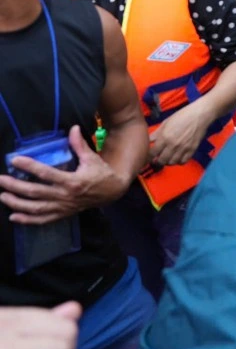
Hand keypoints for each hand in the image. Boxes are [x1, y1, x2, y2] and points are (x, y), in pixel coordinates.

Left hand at [0, 126, 128, 222]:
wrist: (112, 193)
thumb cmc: (101, 173)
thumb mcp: (92, 158)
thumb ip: (79, 145)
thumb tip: (73, 128)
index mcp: (72, 181)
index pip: (46, 173)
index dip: (29, 167)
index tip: (14, 160)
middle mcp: (65, 196)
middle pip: (35, 192)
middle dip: (14, 186)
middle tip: (0, 180)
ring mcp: (63, 207)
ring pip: (35, 208)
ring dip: (16, 203)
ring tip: (3, 196)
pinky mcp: (63, 214)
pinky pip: (42, 220)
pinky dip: (27, 220)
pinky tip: (14, 217)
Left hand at [150, 101, 214, 166]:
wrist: (199, 115)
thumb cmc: (182, 115)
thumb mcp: (166, 122)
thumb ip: (156, 133)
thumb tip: (148, 141)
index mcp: (164, 137)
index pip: (152, 153)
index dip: (149, 156)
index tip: (150, 156)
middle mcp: (173, 145)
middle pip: (161, 160)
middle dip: (158, 161)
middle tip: (158, 158)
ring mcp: (183, 148)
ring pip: (172, 163)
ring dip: (168, 161)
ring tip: (168, 157)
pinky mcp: (192, 150)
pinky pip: (183, 161)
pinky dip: (179, 161)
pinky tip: (178, 157)